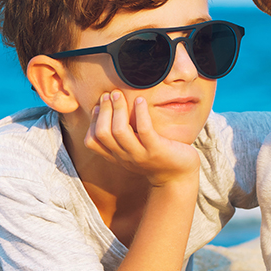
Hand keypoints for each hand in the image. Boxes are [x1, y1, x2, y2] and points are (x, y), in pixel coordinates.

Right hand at [84, 90, 199, 185]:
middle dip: (104, 110)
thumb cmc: (156, 156)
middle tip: (110, 94)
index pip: (92, 141)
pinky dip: (140, 113)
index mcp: (117, 156)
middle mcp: (125, 156)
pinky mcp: (157, 150)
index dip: (92, 121)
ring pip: (119, 131)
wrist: (179, 177)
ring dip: (118, 109)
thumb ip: (123, 136)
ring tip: (119, 94)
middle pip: (103, 133)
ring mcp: (140, 154)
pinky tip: (140, 100)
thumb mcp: (134, 149)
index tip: (99, 106)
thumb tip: (111, 108)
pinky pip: (144, 130)